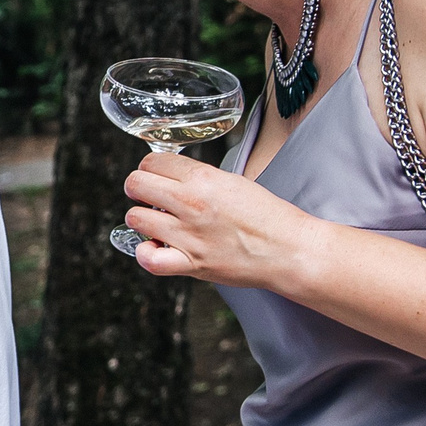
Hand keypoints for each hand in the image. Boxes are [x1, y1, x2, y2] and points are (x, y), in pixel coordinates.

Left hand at [122, 152, 326, 287]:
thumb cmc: (268, 216)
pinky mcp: (192, 263)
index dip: (151, 167)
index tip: (156, 175)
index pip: (153, 161)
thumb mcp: (232, 182)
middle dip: (138, 187)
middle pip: (136, 183)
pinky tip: (157, 247)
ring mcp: (189, 235)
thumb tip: (171, 177)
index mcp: (203, 178)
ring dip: (141, 218)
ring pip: (135, 218)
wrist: (290, 249)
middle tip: (149, 195)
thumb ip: (198, 178)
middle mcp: (191, 204)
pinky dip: (146, 253)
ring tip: (156, 221)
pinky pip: (149, 259)